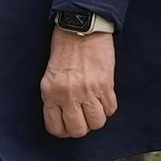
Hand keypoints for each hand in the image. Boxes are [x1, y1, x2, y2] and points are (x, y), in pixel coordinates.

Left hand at [39, 26, 116, 140]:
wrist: (81, 29)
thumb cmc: (65, 50)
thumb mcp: (51, 76)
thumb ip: (55, 98)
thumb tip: (65, 118)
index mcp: (50, 93)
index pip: (55, 128)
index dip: (65, 131)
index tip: (70, 125)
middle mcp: (67, 95)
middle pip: (78, 130)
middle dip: (83, 127)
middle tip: (85, 117)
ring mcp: (87, 91)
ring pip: (97, 122)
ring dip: (98, 117)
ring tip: (95, 106)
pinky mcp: (105, 84)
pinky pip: (111, 108)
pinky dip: (109, 106)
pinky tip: (104, 97)